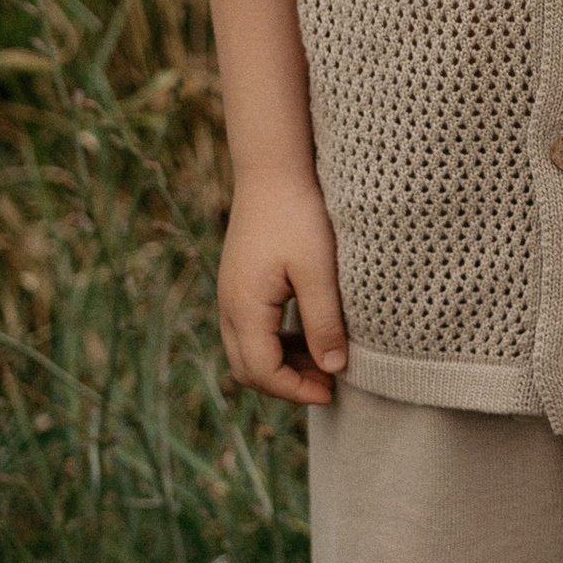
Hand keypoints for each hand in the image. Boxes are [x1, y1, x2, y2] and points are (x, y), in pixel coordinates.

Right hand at [218, 169, 349, 403]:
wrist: (273, 170)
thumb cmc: (299, 215)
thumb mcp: (319, 271)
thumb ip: (324, 322)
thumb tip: (333, 370)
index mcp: (244, 308)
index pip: (262, 372)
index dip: (295, 391)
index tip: (331, 392)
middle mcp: (229, 306)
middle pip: (248, 369)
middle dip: (287, 384)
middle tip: (329, 384)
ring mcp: (231, 295)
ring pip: (248, 351)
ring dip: (283, 364)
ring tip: (324, 361)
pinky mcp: (240, 284)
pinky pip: (252, 330)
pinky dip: (278, 344)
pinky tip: (310, 335)